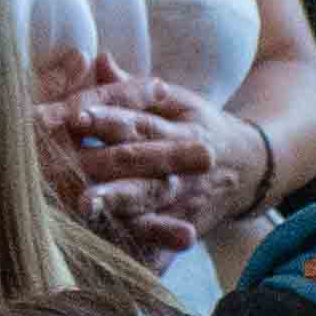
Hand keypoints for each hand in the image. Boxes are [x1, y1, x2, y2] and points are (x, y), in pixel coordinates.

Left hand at [34, 57, 257, 261]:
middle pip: (140, 160)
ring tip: (86, 207)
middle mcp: (183, 159)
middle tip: (64, 165)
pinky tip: (119, 256)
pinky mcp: (190, 227)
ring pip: (151, 199)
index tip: (72, 115)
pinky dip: (148, 250)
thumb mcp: (173, 101)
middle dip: (103, 162)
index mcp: (177, 123)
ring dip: (120, 203)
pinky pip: (167, 241)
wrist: (250, 167)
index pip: (136, 118)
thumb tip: (98, 59)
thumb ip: (130, 87)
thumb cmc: (195, 126)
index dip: (105, 117)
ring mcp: (188, 196)